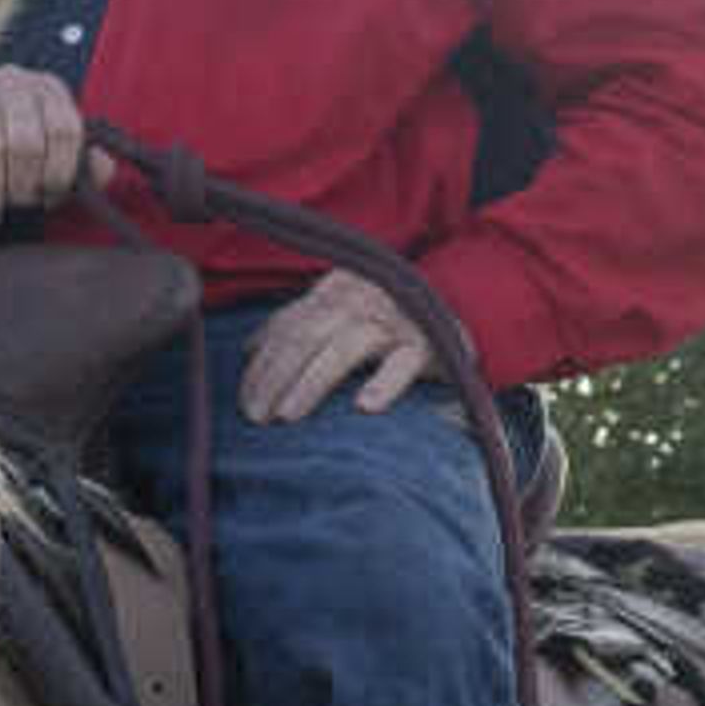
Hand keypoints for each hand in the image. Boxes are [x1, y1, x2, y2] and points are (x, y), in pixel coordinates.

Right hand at [0, 67, 92, 226]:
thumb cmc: (15, 140)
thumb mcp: (53, 145)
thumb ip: (83, 160)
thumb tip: (103, 167)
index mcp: (48, 89)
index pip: (64, 129)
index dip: (59, 172)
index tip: (49, 199)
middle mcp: (13, 82)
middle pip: (26, 141)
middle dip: (22, 186)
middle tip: (16, 207)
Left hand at [237, 266, 432, 422]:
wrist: (459, 305)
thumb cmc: (386, 317)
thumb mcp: (339, 310)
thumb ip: (297, 324)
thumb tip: (248, 349)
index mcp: (335, 290)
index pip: (288, 325)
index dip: (262, 363)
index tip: (245, 399)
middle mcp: (361, 298)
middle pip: (307, 335)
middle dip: (275, 376)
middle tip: (256, 415)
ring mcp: (394, 320)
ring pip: (345, 347)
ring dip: (313, 382)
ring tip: (288, 415)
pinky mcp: (427, 343)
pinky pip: (404, 363)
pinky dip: (385, 383)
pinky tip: (366, 406)